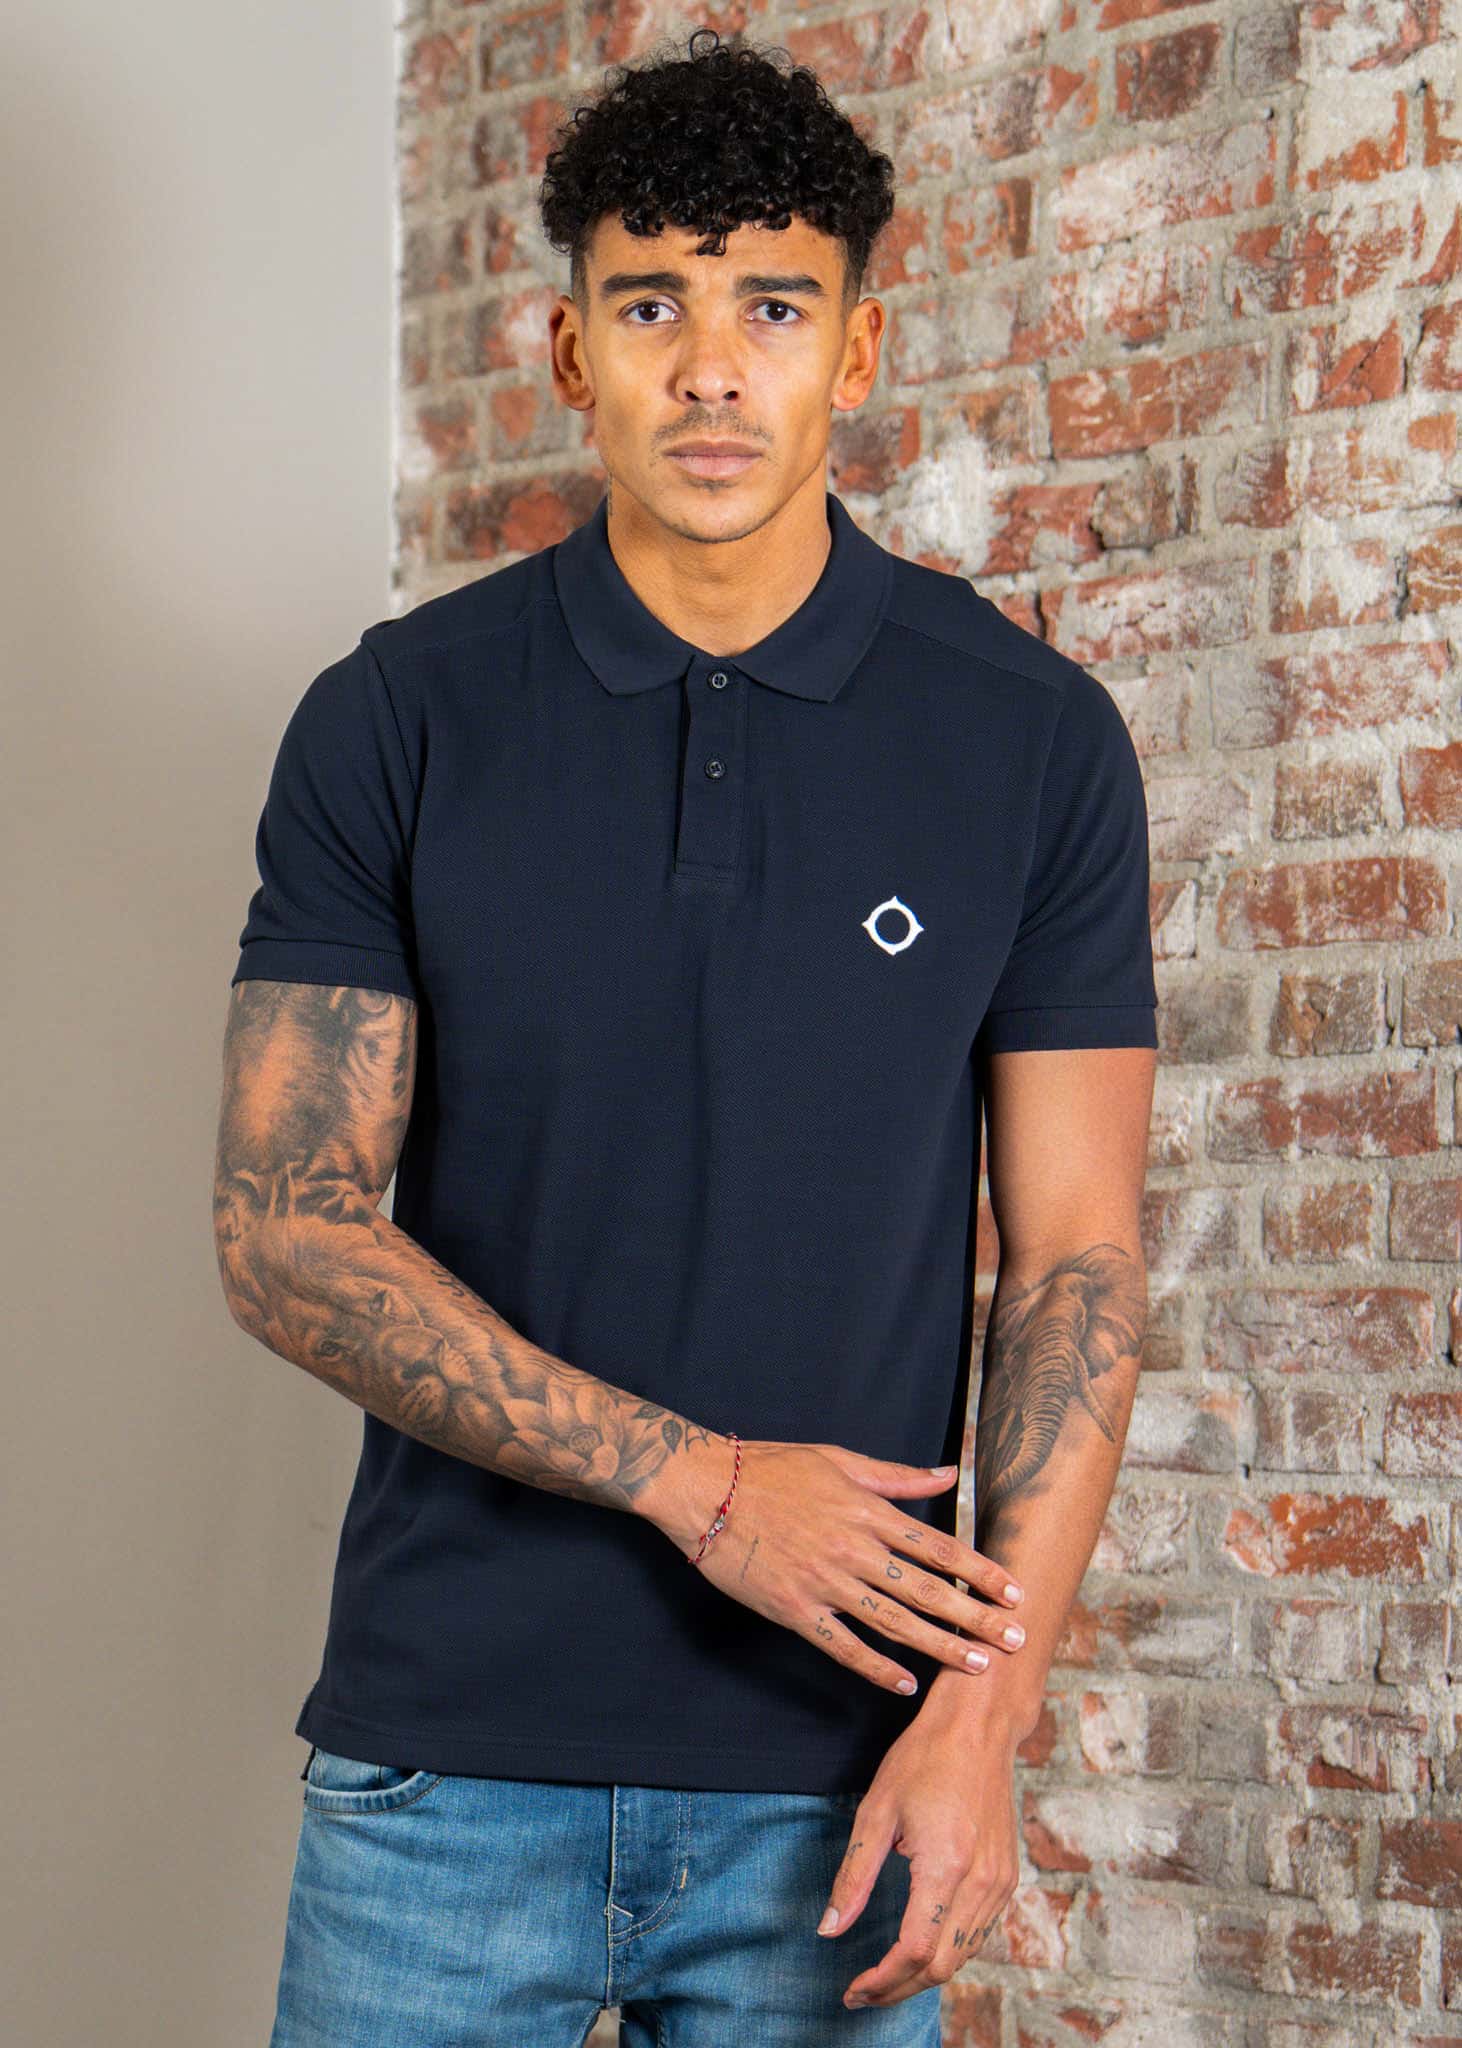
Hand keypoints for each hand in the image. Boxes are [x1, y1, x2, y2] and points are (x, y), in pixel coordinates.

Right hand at [655, 1437, 1025, 1694]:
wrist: (705, 1488)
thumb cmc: (770, 1467)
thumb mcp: (838, 1459)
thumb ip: (896, 1476)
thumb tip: (948, 1472)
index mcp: (867, 1511)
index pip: (938, 1548)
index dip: (981, 1572)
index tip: (1016, 1592)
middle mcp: (853, 1549)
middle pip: (928, 1591)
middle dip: (977, 1618)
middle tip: (1016, 1640)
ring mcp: (824, 1583)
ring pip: (895, 1623)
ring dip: (940, 1647)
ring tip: (978, 1667)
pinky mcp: (794, 1610)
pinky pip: (842, 1646)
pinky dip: (876, 1668)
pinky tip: (906, 1683)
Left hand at [815, 1702, 1023, 2009]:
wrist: (979, 1728)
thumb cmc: (924, 1759)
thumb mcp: (876, 1811)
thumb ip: (853, 1876)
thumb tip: (829, 1929)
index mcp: (946, 1866)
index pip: (914, 1951)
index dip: (881, 1980)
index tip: (852, 1989)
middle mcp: (981, 1882)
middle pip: (942, 1967)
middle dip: (899, 1989)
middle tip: (862, 1992)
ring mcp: (1000, 1882)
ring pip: (964, 1956)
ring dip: (924, 1976)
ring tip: (884, 1978)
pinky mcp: (1007, 1877)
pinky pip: (979, 1934)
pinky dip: (949, 1952)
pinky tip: (921, 1947)